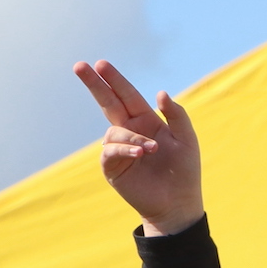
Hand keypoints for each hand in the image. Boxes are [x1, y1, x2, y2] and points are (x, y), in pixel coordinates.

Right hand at [72, 59, 204, 233]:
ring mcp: (118, 148)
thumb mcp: (187, 140)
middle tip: (79, 66)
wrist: (178, 203)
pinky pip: (110, 151)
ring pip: (114, 131)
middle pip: (108, 102)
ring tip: (151, 149)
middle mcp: (129, 131)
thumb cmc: (184, 171)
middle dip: (94, 85)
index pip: (126, 95)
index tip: (100, 64)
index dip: (114, 80)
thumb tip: (160, 93)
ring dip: (131, 137)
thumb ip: (177, 115)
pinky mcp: (112, 166)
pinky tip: (141, 153)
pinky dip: (124, 149)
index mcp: (145, 120)